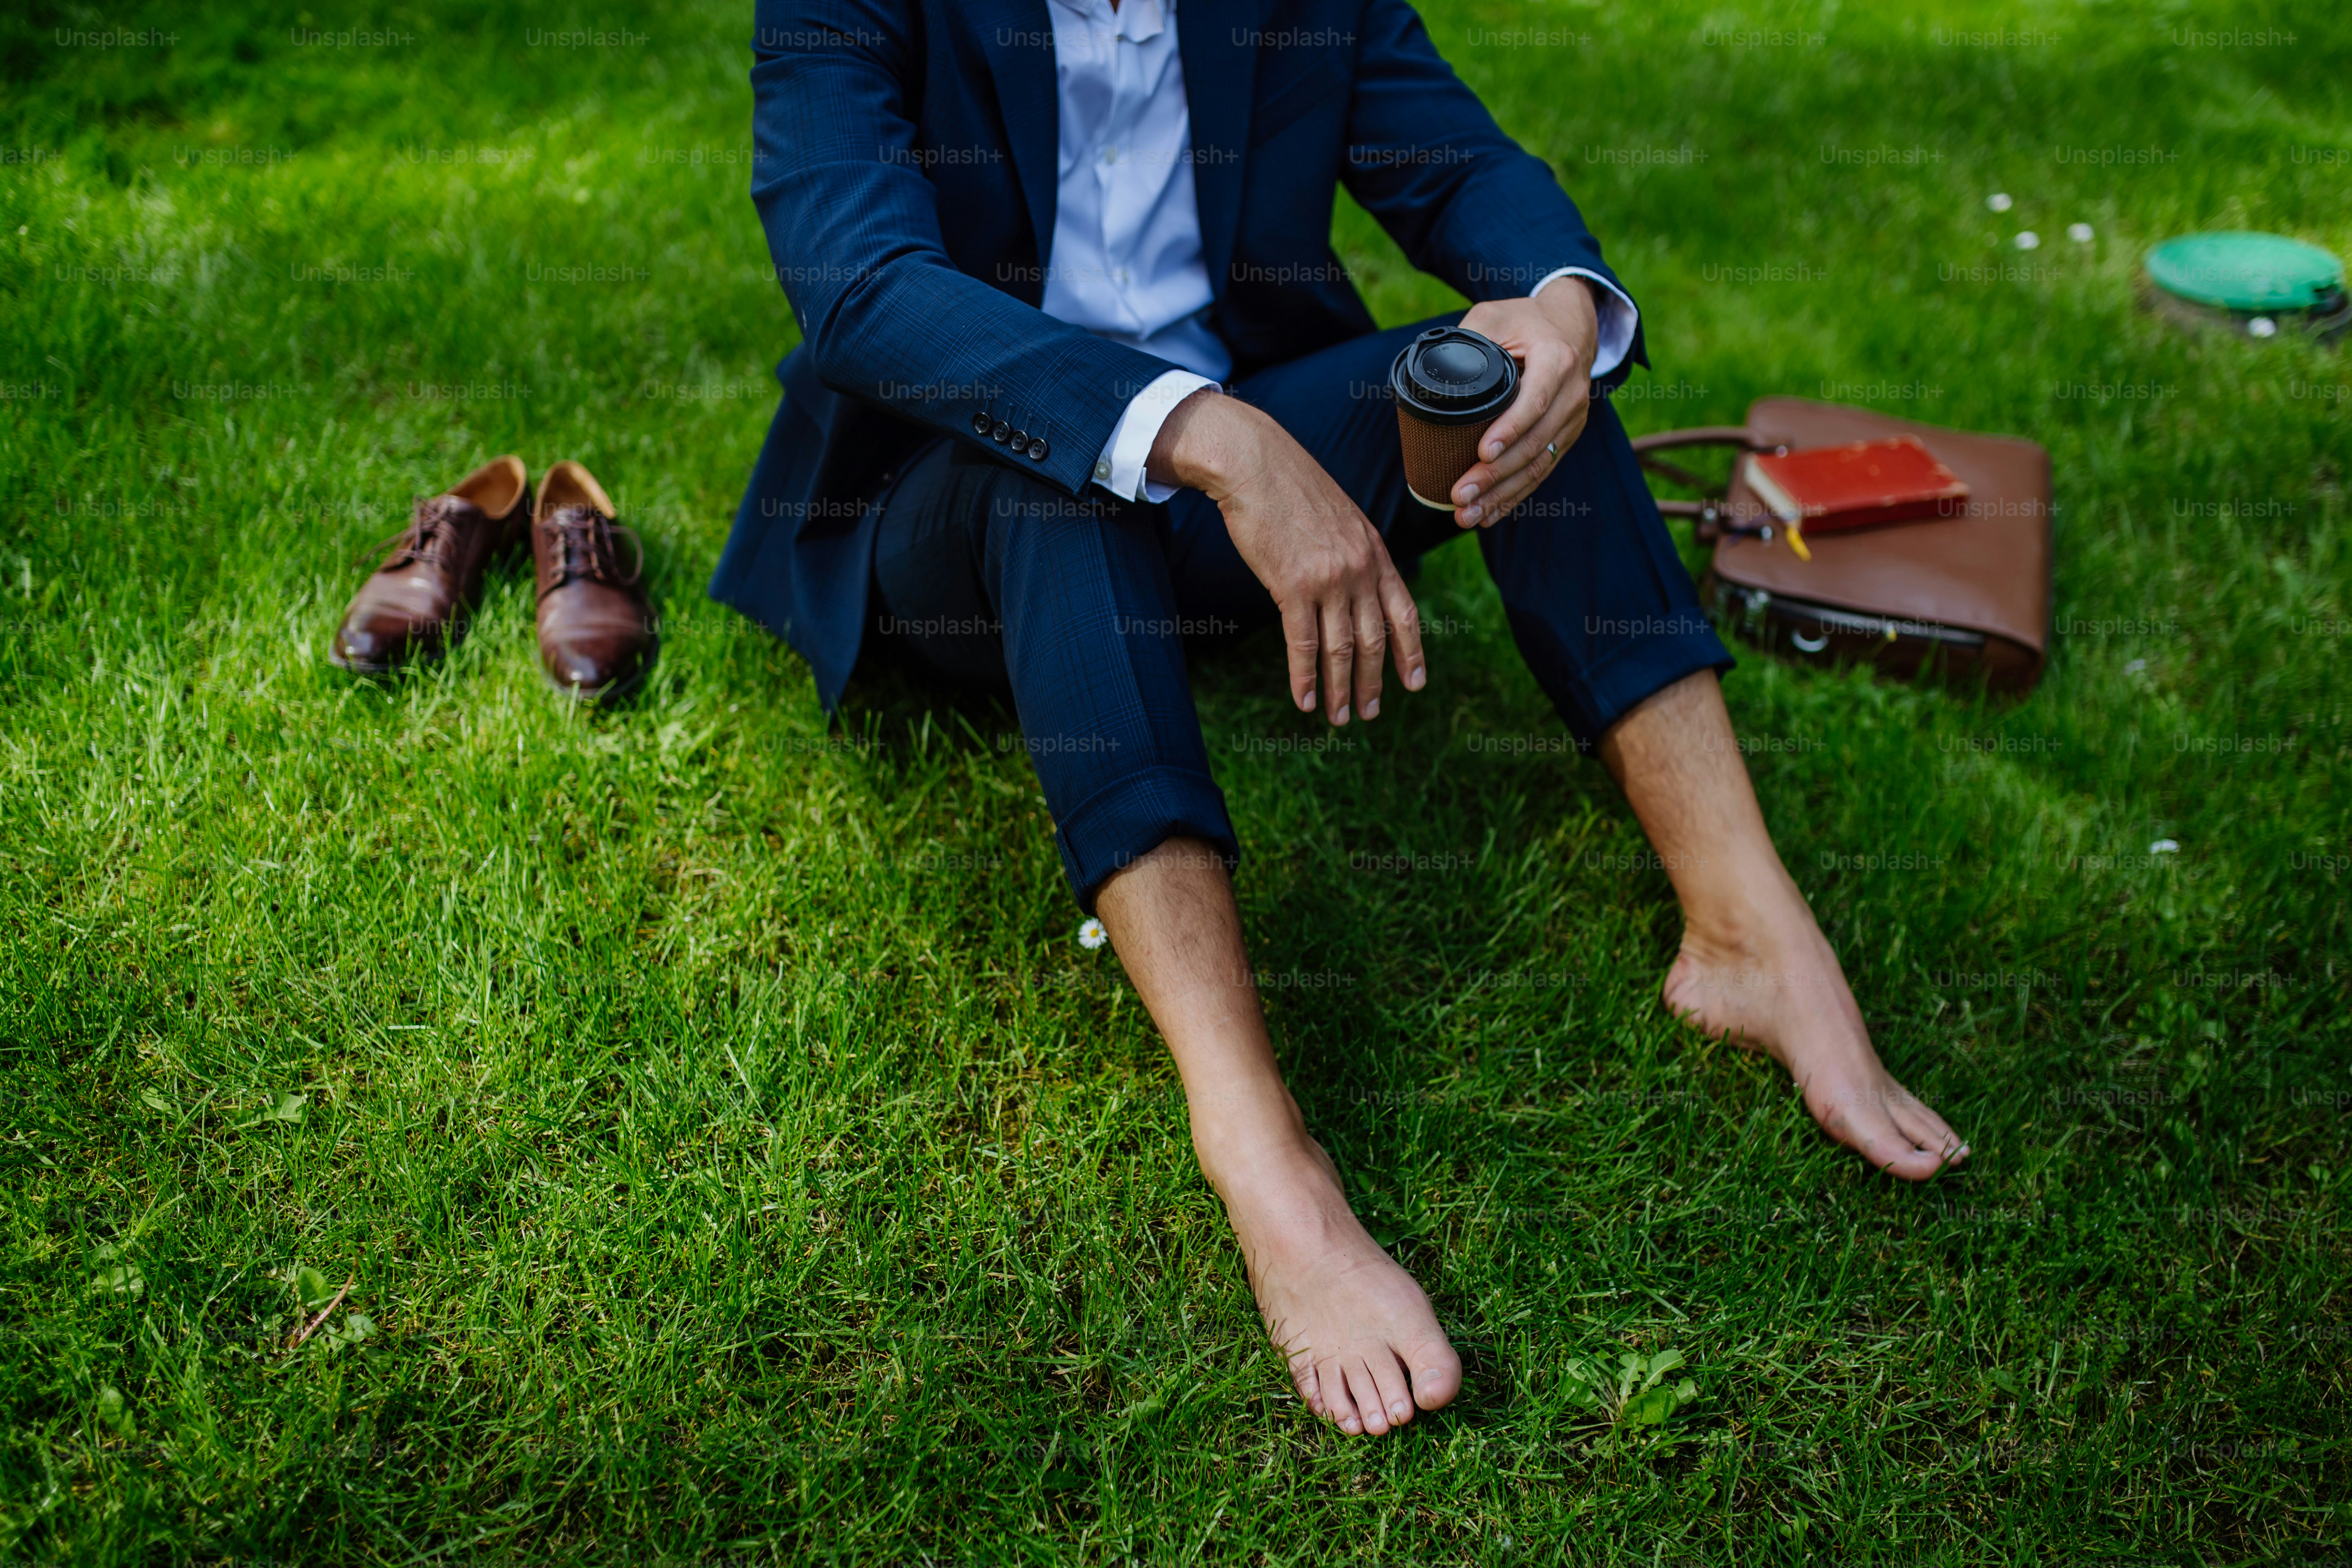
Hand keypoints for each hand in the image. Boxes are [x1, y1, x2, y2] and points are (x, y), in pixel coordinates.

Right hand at [1149, 390, 1424, 725]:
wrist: (1255, 463)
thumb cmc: (1291, 487)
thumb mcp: (1340, 517)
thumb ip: (1354, 551)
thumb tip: (1354, 581)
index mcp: (1375, 551)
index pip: (1404, 612)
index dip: (1411, 652)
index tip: (1415, 683)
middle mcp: (1360, 569)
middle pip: (1375, 639)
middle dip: (1375, 682)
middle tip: (1369, 713)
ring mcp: (1329, 579)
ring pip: (1342, 648)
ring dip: (1342, 689)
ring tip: (1339, 717)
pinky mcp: (1292, 586)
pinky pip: (1303, 644)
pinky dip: (1305, 678)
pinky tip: (1306, 701)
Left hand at [1450, 281, 1600, 527]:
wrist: (1572, 326)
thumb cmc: (1525, 319)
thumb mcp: (1495, 315)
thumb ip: (1468, 338)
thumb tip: (1432, 369)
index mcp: (1556, 360)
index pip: (1536, 401)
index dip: (1510, 429)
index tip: (1482, 453)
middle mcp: (1571, 394)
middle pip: (1534, 444)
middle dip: (1495, 475)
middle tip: (1459, 496)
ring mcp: (1572, 420)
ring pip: (1538, 465)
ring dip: (1502, 495)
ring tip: (1467, 515)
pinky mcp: (1566, 437)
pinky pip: (1542, 472)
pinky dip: (1515, 496)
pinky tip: (1490, 515)